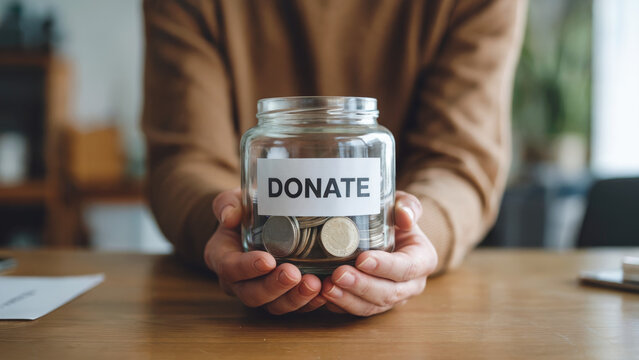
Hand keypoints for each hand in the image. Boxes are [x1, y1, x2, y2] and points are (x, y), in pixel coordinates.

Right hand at [203, 188, 325, 313]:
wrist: (255, 224)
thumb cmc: (244, 212)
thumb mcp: (232, 201)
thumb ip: (227, 204)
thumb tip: (229, 216)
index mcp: (222, 258)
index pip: (230, 268)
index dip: (247, 268)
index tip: (267, 260)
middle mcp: (238, 282)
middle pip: (252, 294)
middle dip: (274, 287)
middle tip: (293, 274)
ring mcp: (260, 292)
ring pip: (274, 305)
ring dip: (294, 298)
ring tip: (313, 284)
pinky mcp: (281, 297)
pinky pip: (293, 306)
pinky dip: (309, 302)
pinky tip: (324, 291)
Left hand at [321, 191, 437, 315]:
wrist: (391, 233)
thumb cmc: (396, 218)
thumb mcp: (404, 206)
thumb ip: (408, 206)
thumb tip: (404, 216)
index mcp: (423, 260)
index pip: (406, 268)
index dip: (384, 266)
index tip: (362, 259)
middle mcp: (411, 285)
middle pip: (388, 293)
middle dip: (362, 286)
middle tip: (339, 274)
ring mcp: (392, 298)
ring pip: (371, 307)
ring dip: (348, 299)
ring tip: (327, 288)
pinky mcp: (373, 305)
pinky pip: (356, 311)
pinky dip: (339, 305)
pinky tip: (324, 296)